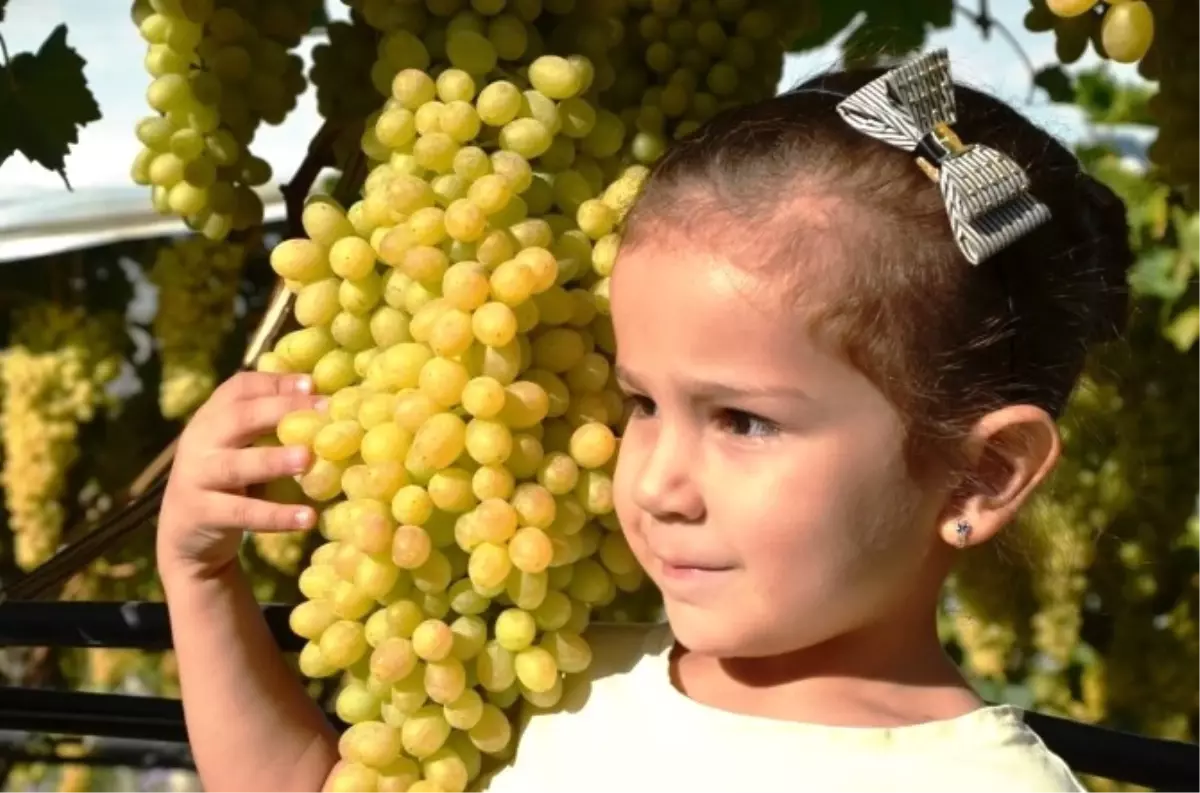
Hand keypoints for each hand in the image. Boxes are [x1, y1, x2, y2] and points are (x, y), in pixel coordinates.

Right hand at [157, 372, 325, 581]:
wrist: (183, 532)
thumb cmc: (226, 479)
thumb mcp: (240, 444)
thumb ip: (269, 421)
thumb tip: (319, 394)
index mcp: (212, 417)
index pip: (240, 388)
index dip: (276, 384)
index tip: (313, 385)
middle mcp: (200, 440)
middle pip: (239, 418)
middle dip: (281, 411)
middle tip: (323, 414)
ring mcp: (197, 476)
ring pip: (236, 466)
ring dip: (273, 461)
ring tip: (306, 459)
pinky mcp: (202, 513)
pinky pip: (243, 513)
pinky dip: (276, 515)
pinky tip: (306, 517)